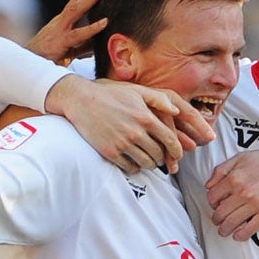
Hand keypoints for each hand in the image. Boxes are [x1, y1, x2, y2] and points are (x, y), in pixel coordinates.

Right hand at [28, 0, 108, 63]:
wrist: (31, 65)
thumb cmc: (50, 56)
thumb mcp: (70, 47)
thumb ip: (85, 43)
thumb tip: (101, 40)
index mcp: (63, 21)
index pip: (76, 1)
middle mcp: (61, 21)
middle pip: (76, 0)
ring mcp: (60, 29)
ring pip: (75, 9)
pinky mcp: (61, 42)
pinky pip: (78, 33)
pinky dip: (92, 27)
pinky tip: (104, 22)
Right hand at [46, 78, 215, 174]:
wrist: (81, 100)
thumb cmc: (111, 94)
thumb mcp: (136, 91)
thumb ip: (159, 100)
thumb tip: (177, 111)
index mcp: (145, 117)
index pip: (170, 140)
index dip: (177, 151)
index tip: (177, 155)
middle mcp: (136, 132)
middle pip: (159, 154)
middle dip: (163, 158)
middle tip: (160, 157)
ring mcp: (122, 143)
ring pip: (146, 163)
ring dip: (150, 164)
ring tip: (148, 159)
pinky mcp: (110, 152)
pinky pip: (130, 167)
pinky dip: (135, 167)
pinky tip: (133, 161)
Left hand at [206, 137, 258, 238]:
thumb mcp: (240, 157)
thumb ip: (221, 170)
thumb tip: (208, 185)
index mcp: (234, 178)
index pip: (213, 197)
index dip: (212, 203)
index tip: (216, 205)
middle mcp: (243, 192)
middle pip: (220, 212)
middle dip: (216, 218)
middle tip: (218, 220)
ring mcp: (256, 204)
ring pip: (232, 223)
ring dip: (224, 229)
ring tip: (224, 230)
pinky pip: (250, 229)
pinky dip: (241, 235)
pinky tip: (237, 236)